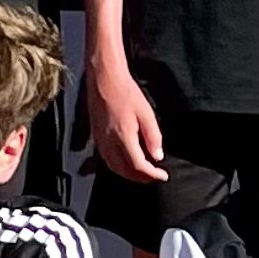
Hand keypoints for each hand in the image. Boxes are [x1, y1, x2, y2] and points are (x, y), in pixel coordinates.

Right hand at [87, 55, 167, 185]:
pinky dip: (117, 166)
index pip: (138, 166)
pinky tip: (125, 163)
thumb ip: (153, 137)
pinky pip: (105, 159)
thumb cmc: (126, 92)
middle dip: (140, 178)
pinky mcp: (95, 136)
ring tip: (142, 173)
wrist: (104, 79)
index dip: (152, 174)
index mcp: (123, 137)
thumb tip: (157, 156)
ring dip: (128, 174)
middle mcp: (109, 142)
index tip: (163, 176)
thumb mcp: (146, 113)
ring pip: (113, 167)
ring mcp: (100, 140)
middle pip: (124, 171)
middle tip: (154, 177)